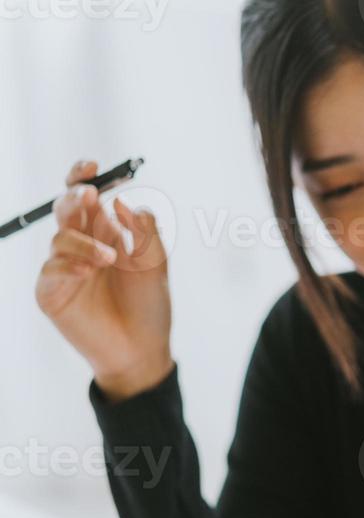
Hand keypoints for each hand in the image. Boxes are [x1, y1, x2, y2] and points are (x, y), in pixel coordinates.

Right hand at [34, 159, 173, 400]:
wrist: (142, 349)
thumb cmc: (150, 305)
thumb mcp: (156, 262)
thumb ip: (143, 228)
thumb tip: (120, 200)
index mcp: (105, 232)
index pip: (85, 195)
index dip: (83, 177)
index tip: (92, 166)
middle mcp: (81, 244)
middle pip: (65, 207)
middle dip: (75, 196)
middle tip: (90, 196)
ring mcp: (64, 267)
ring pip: (60, 237)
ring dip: (83, 242)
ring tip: (108, 261)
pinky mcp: (52, 291)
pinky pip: (51, 269)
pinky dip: (69, 266)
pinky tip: (87, 274)